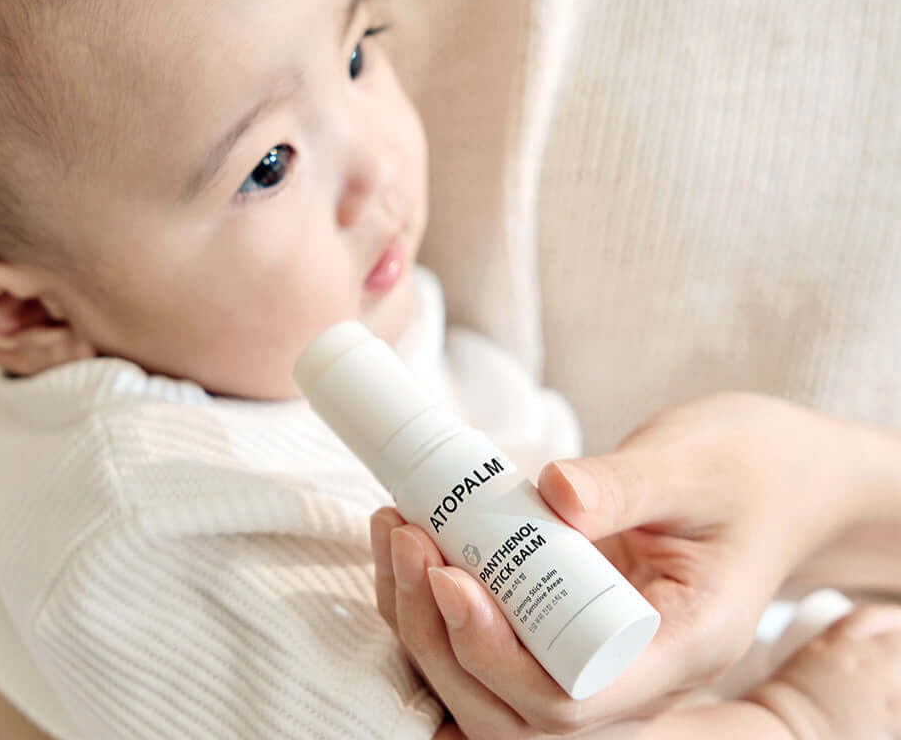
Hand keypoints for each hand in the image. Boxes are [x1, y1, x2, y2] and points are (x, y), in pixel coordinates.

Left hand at [373, 393, 875, 735]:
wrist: (776, 478)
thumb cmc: (747, 467)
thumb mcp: (693, 464)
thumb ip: (628, 483)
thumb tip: (555, 490)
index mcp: (683, 643)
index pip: (574, 699)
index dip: (497, 652)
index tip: (448, 574)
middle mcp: (638, 669)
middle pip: (518, 709)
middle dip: (442, 635)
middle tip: (407, 542)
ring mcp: (601, 651)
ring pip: (498, 687)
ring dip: (429, 623)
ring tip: (397, 533)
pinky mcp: (571, 624)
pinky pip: (502, 643)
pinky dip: (446, 607)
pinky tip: (416, 548)